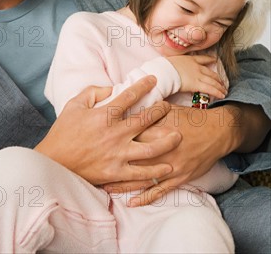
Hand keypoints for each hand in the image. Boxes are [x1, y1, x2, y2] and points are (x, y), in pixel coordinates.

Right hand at [35, 76, 180, 184]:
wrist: (53, 163)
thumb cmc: (63, 132)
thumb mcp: (74, 105)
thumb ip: (93, 92)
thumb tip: (111, 88)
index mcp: (104, 115)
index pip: (130, 96)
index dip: (143, 85)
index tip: (153, 80)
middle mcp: (115, 134)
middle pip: (146, 119)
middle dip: (161, 110)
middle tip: (168, 106)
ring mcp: (117, 155)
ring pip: (151, 149)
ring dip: (167, 141)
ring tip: (178, 136)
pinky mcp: (116, 173)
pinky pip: (141, 174)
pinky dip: (156, 171)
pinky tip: (168, 167)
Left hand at [103, 103, 239, 205]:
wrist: (216, 131)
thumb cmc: (190, 118)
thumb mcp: (169, 109)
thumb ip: (149, 111)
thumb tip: (128, 106)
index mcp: (157, 129)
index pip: (129, 134)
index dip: (112, 137)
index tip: (95, 139)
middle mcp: (162, 148)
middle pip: (131, 157)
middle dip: (111, 162)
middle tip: (92, 167)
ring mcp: (170, 165)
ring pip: (142, 177)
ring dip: (122, 183)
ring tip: (105, 186)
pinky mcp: (179, 177)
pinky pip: (159, 190)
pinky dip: (145, 197)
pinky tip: (131, 203)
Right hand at [167, 55, 226, 97]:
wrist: (165, 70)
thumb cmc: (165, 66)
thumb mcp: (172, 60)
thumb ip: (177, 64)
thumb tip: (174, 68)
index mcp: (190, 59)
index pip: (203, 58)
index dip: (210, 59)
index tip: (214, 60)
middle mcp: (197, 67)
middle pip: (211, 73)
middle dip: (218, 78)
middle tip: (222, 82)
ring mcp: (198, 75)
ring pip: (213, 81)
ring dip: (220, 87)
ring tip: (224, 91)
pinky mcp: (197, 85)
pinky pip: (210, 89)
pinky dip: (217, 92)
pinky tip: (222, 95)